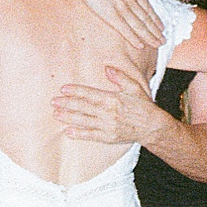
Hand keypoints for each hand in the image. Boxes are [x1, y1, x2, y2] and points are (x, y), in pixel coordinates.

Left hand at [52, 64, 166, 146]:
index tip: (63, 89)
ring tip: (56, 114)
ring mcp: (107, 126)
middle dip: (67, 104)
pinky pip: (91, 136)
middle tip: (53, 102)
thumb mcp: (135, 87)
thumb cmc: (143, 106)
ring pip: (84, 121)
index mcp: (113, 99)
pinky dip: (79, 134)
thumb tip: (107, 68)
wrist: (152, 127)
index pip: (90, 94)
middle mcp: (108, 113)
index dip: (76, 91)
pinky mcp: (108, 137)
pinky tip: (68, 131)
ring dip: (69, 117)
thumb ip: (120, 77)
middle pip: (83, 107)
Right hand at [80, 0, 163, 57]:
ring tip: (157, 45)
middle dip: (155, 31)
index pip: (147, 8)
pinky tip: (140, 46)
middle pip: (146, 18)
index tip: (161, 28)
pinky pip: (125, 29)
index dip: (155, 19)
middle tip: (163, 40)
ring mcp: (122, 7)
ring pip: (139, 25)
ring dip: (149, 36)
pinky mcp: (111, 15)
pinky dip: (133, 38)